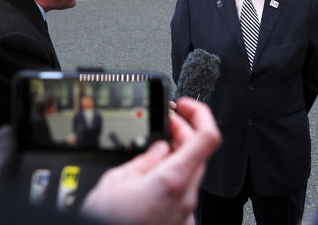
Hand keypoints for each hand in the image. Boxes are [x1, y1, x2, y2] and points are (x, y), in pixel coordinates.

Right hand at [81, 98, 220, 224]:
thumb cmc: (108, 222)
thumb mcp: (116, 181)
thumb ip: (144, 159)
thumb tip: (160, 147)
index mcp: (173, 179)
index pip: (208, 137)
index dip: (201, 113)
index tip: (187, 105)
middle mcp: (186, 198)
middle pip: (200, 153)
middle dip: (185, 133)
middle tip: (166, 123)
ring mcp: (185, 214)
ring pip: (193, 174)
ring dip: (179, 156)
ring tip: (155, 150)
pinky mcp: (180, 224)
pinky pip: (184, 195)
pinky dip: (173, 180)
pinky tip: (154, 178)